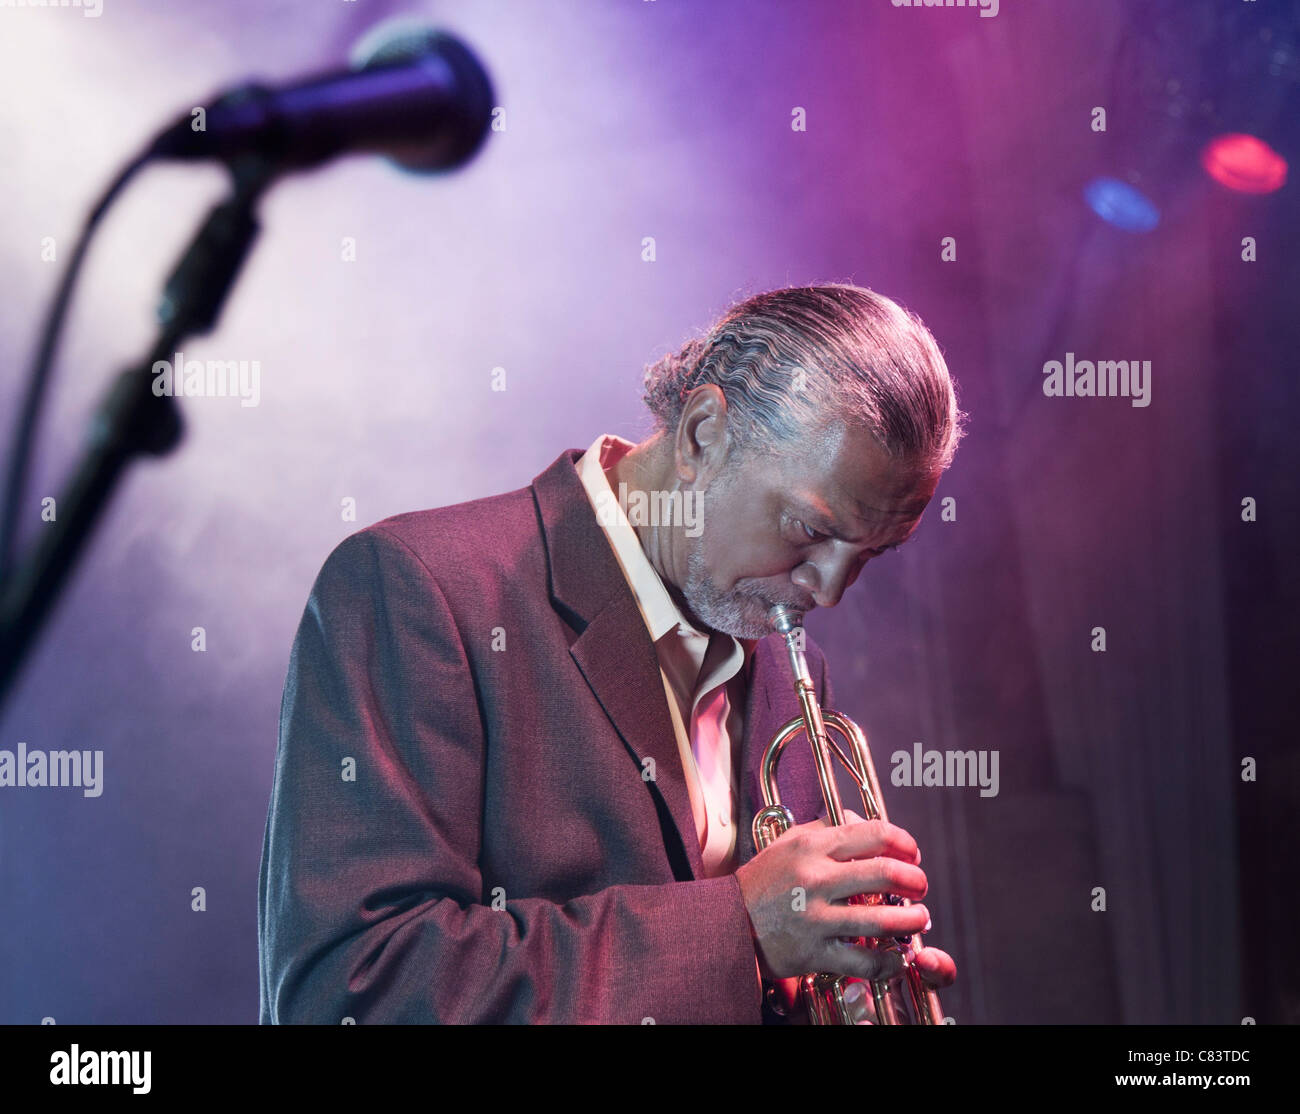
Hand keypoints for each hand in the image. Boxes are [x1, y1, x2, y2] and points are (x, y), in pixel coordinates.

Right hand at [736, 811, 955, 992]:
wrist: (726, 923)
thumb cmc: (761, 882)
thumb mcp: (788, 843)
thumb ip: (826, 829)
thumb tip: (862, 821)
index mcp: (812, 846)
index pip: (874, 833)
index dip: (904, 841)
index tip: (912, 852)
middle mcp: (816, 878)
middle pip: (886, 872)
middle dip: (915, 880)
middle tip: (920, 886)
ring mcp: (816, 917)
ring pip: (882, 919)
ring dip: (911, 920)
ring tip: (919, 919)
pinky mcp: (814, 952)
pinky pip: (864, 960)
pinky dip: (889, 961)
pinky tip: (897, 957)